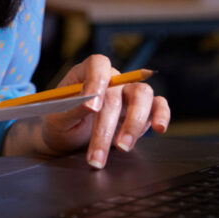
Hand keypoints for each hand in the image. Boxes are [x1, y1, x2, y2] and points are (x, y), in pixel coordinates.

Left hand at [41, 55, 169, 168]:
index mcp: (86, 73)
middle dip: (107, 124)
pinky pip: (158, 105)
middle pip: (118, 90)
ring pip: (142, 95)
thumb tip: (90, 104)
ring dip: (133, 123)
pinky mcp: (142, 111)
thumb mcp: (57, 119)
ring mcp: (127, 94)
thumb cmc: (59, 124)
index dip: (97, 81)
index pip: (98, 65)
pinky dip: (161, 115)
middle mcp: (111, 80)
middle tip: (97, 152)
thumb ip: (72, 109)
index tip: (92, 108)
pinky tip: (159, 129)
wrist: (66, 140)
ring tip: (121, 148)